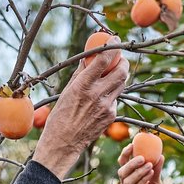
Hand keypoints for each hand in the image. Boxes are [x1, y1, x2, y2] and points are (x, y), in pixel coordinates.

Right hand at [32, 54, 130, 178]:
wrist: (63, 143)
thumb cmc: (60, 116)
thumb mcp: (67, 90)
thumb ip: (81, 73)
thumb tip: (90, 57)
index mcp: (83, 85)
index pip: (104, 59)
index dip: (112, 46)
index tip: (114, 40)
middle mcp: (97, 95)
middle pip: (121, 71)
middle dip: (122, 61)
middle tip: (118, 58)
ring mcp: (107, 107)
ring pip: (121, 84)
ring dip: (119, 75)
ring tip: (111, 73)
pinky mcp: (111, 116)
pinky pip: (116, 99)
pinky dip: (111, 93)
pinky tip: (101, 97)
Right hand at [117, 145, 166, 183]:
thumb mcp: (157, 183)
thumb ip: (156, 170)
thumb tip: (160, 155)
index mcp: (130, 179)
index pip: (123, 164)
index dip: (125, 153)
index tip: (133, 143)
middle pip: (122, 171)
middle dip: (130, 162)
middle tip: (141, 156)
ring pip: (128, 180)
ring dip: (138, 171)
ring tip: (149, 165)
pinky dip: (143, 180)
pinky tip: (150, 174)